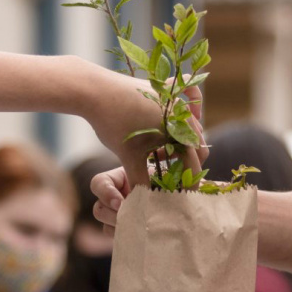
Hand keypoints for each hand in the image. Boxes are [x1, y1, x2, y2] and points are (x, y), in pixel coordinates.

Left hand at [84, 66, 205, 186]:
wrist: (95, 90)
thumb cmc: (113, 125)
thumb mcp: (129, 158)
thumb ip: (143, 182)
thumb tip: (150, 203)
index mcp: (179, 133)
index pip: (195, 164)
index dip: (189, 182)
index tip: (181, 194)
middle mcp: (184, 114)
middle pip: (196, 147)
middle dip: (186, 164)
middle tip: (167, 176)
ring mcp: (176, 98)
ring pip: (191, 127)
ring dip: (182, 143)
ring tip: (159, 155)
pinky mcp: (166, 87)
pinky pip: (188, 96)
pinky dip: (191, 107)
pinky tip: (186, 116)